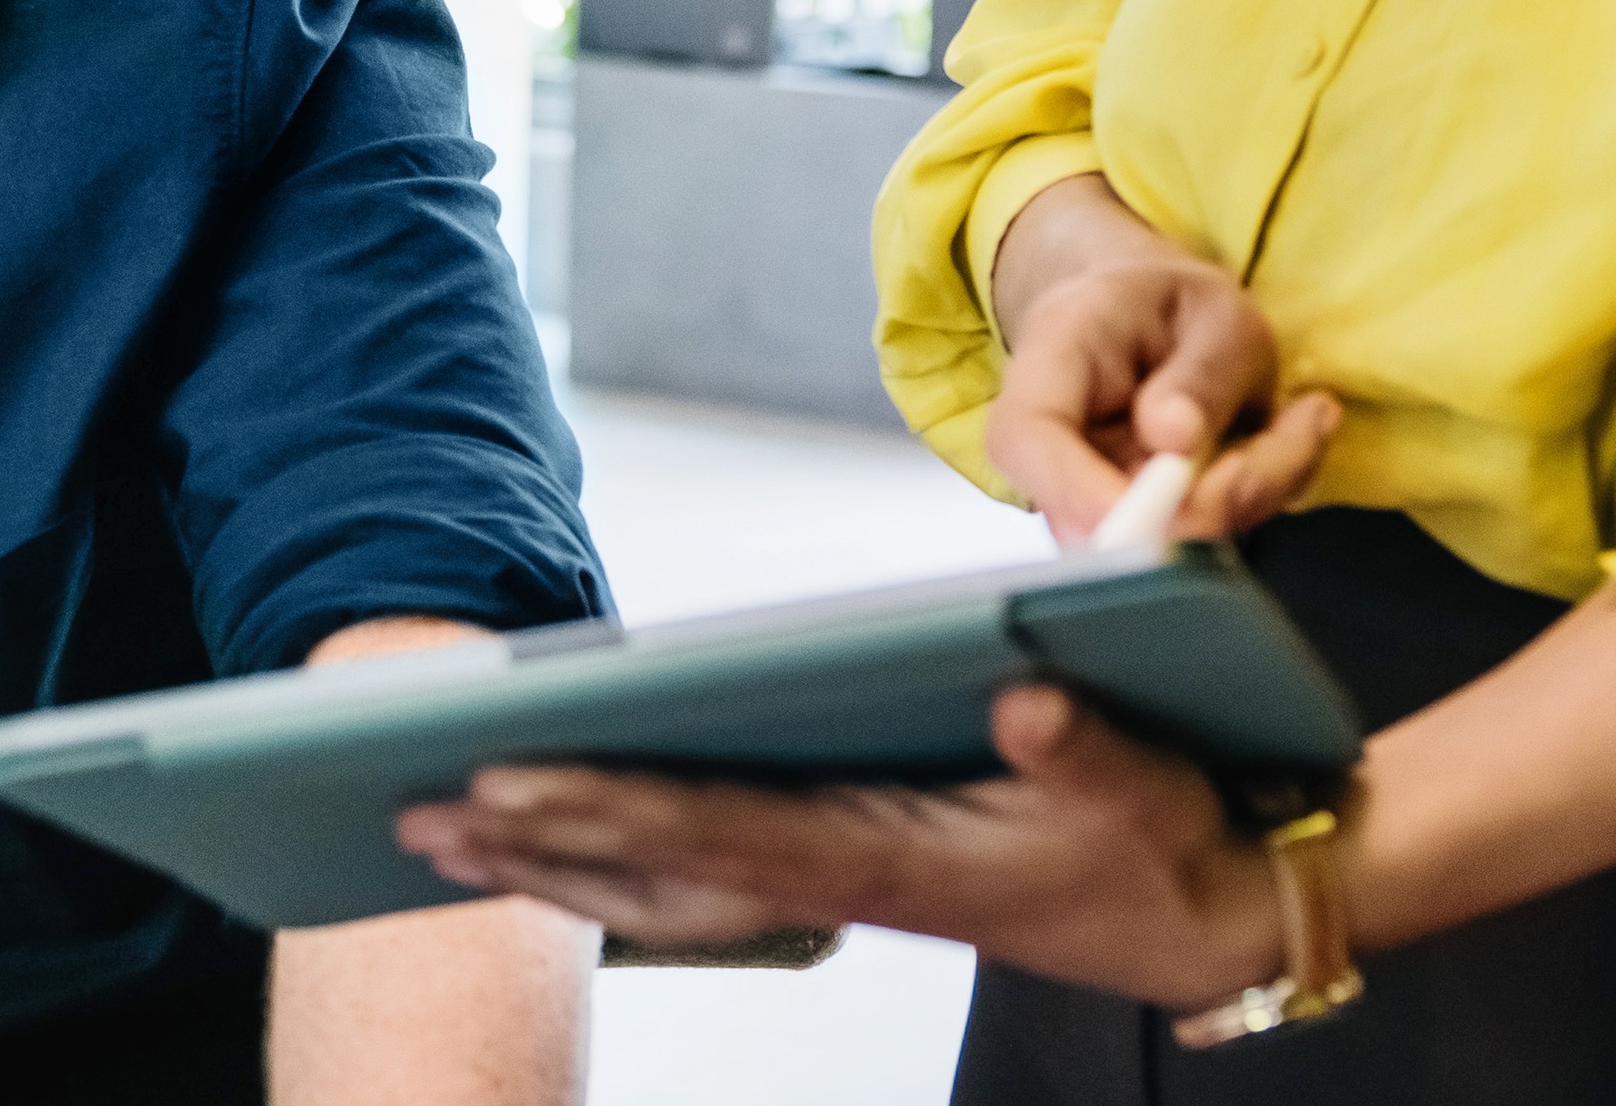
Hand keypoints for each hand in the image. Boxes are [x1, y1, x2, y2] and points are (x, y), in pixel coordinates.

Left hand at [392, 683, 1282, 1010]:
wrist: (1204, 922)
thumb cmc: (1164, 845)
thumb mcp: (1147, 789)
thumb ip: (1086, 747)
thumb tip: (1025, 691)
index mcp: (890, 858)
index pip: (722, 830)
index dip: (610, 804)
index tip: (506, 776)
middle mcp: (841, 878)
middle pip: (658, 870)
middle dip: (535, 844)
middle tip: (411, 813)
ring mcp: (837, 882)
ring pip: (665, 884)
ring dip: (551, 864)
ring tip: (441, 834)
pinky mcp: (846, 870)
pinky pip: (700, 875)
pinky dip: (614, 862)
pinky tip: (553, 844)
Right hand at [981, 180, 1336, 549]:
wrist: (1150, 320)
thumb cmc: (1172, 307)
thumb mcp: (1215, 311)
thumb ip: (1202, 373)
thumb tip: (1175, 441)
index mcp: (1050, 362)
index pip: (1029, 442)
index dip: (1084, 491)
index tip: (1172, 496)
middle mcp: (1053, 448)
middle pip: (1099, 519)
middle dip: (1218, 497)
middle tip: (1302, 426)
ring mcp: (1088, 498)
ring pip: (1165, 542)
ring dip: (1255, 492)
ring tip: (1303, 417)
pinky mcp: (1136, 528)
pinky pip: (1204, 542)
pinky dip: (1261, 498)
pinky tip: (1286, 440)